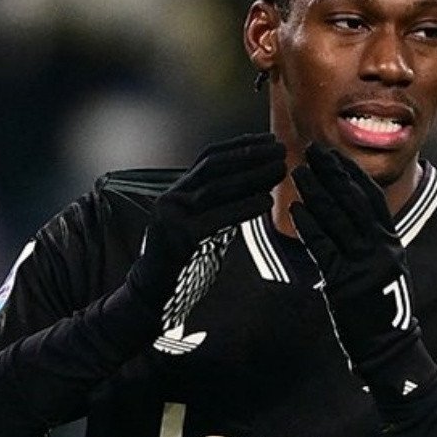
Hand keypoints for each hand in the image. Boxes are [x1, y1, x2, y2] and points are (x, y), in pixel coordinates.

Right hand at [128, 133, 286, 308]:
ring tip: (281, 169)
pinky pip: (218, 218)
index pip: (209, 158)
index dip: (241, 146)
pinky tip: (267, 203)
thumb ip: (221, 204)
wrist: (154, 296)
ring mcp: (173, 217)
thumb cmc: (185, 261)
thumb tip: (257, 184)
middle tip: (282, 149)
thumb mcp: (204, 224)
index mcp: (177, 191)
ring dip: (253, 176)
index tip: (269, 140)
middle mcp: (171, 198)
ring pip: (217, 188)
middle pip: (215, 166)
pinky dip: (245, 208)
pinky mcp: (180, 239)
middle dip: (250, 155)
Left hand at [289, 144, 414, 361]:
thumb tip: (344, 209)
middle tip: (313, 152)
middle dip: (333, 175)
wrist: (386, 348)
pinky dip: (309, 227)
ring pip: (338, 221)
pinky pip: (324, 249)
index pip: (372, 198)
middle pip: (354, 202)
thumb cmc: (379, 308)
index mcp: (391, 243)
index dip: (352, 174)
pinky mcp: (346, 285)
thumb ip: (369, 240)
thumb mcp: (383, 268)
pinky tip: (295, 210)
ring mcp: (365, 267)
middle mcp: (382, 250)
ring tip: (298, 173)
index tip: (334, 155)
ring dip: (316, 194)